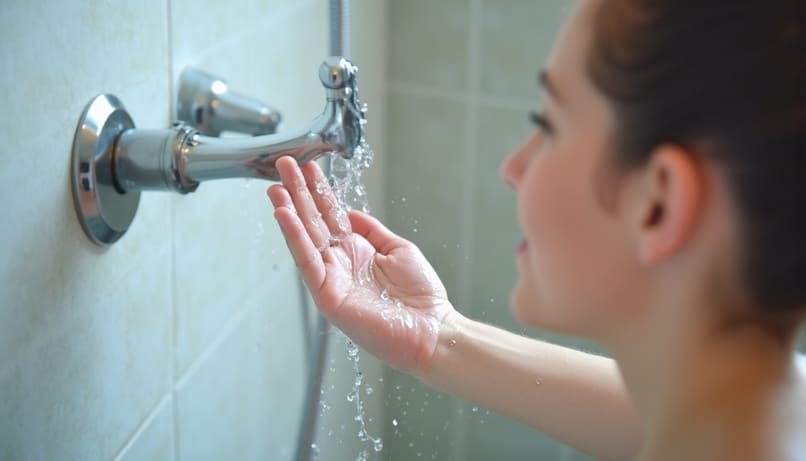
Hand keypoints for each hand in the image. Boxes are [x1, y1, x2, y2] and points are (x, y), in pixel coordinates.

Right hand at [267, 156, 454, 372]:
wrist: (432, 329)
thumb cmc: (420, 295)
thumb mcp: (397, 249)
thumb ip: (371, 230)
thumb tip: (350, 212)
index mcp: (356, 251)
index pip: (331, 215)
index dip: (319, 191)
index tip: (308, 168)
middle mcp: (340, 263)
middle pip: (313, 222)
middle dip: (298, 194)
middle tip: (284, 166)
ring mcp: (332, 279)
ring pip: (305, 240)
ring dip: (289, 212)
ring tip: (276, 187)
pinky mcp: (328, 295)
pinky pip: (308, 263)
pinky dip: (295, 238)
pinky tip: (285, 215)